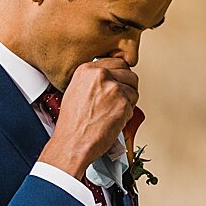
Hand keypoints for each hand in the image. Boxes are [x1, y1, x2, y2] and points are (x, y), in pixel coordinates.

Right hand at [39, 56, 137, 178]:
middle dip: (127, 86)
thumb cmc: (71, 124)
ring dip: (128, 101)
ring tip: (113, 111)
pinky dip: (127, 114)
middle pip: (128, 73)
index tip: (118, 82)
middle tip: (119, 99)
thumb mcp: (75, 91)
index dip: (119, 75)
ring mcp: (113, 88)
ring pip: (133, 89)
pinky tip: (113, 120)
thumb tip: (109, 78)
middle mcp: (101, 75)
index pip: (116, 62)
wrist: (72, 143)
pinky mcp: (123, 104)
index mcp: (87, 69)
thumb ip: (92, 80)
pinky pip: (133, 105)